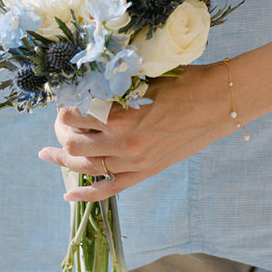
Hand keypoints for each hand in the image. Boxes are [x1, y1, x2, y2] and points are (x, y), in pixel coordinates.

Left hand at [38, 62, 235, 199]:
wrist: (225, 102)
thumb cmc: (191, 81)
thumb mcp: (152, 75)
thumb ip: (121, 82)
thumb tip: (93, 79)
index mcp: (126, 117)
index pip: (79, 117)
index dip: (65, 108)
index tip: (64, 98)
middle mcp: (127, 145)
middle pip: (76, 146)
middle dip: (61, 134)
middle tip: (59, 121)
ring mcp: (137, 163)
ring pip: (88, 168)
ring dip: (64, 162)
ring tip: (47, 154)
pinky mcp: (148, 171)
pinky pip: (112, 189)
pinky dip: (89, 194)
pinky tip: (70, 195)